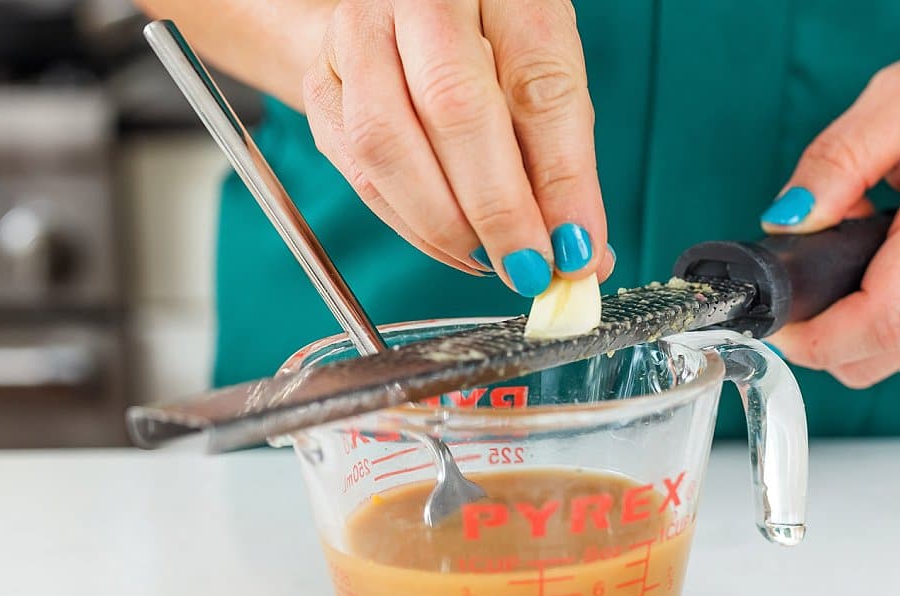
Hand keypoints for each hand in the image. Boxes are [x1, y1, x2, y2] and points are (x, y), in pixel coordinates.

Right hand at [302, 0, 612, 295]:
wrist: (405, 12)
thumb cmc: (487, 42)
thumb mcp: (543, 75)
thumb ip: (563, 158)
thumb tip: (578, 251)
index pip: (537, 82)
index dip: (560, 177)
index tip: (575, 248)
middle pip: (453, 108)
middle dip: (497, 209)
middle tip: (527, 267)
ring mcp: (355, 34)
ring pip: (388, 144)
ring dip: (445, 224)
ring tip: (489, 258)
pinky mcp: (321, 84)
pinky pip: (360, 170)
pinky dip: (409, 224)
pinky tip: (452, 242)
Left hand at [760, 51, 899, 387]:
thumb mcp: (897, 97)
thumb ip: (836, 159)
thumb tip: (788, 220)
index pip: (883, 317)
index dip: (816, 336)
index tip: (776, 320)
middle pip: (877, 354)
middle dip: (819, 334)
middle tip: (803, 278)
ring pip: (886, 359)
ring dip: (851, 324)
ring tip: (861, 257)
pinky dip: (882, 324)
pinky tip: (893, 273)